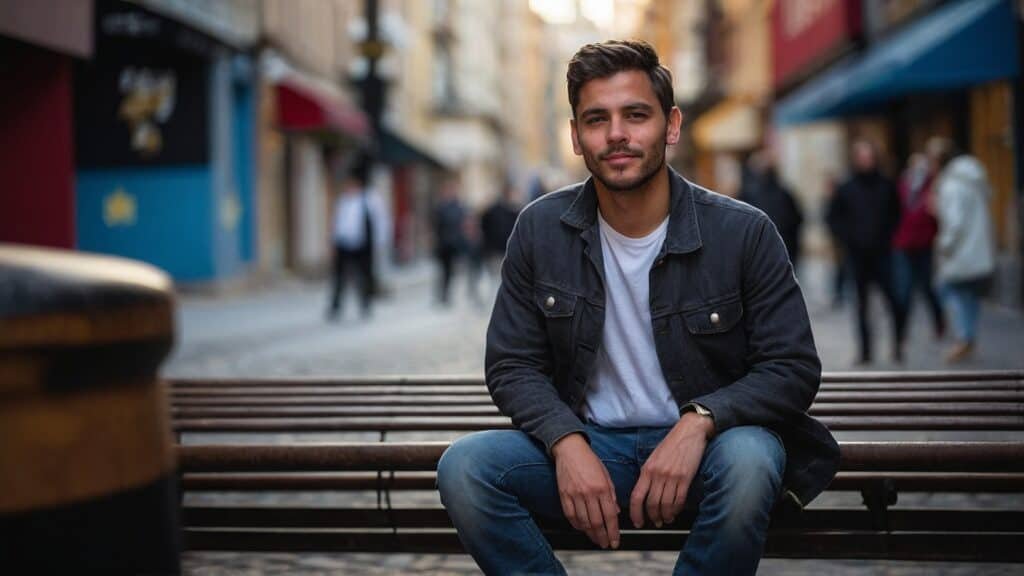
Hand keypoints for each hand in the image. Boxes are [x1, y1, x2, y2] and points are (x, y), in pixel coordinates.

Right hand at [551, 433, 619, 548]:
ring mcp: (575, 494)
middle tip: (605, 544)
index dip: (613, 531)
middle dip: (602, 537)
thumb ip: (611, 494)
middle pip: (597, 522)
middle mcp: (589, 493)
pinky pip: (570, 515)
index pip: (610, 516)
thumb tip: (616, 512)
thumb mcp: (606, 474)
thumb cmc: (589, 460)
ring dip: (590, 534)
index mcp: (602, 488)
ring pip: (583, 522)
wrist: (569, 449)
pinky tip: (582, 529)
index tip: (615, 541)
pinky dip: (576, 525)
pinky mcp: (564, 495)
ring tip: (595, 539)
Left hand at [629, 412, 713, 527]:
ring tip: (666, 519)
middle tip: (654, 523)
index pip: (637, 496)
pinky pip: (679, 500)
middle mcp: (657, 474)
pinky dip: (676, 509)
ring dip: (665, 516)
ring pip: (665, 505)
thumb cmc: (671, 444)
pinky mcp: (685, 478)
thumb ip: (648, 474)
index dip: (635, 513)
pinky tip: (675, 512)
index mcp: (647, 469)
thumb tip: (644, 492)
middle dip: (652, 517)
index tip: (637, 522)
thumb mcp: (653, 457)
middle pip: (651, 504)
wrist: (689, 432)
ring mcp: (671, 477)